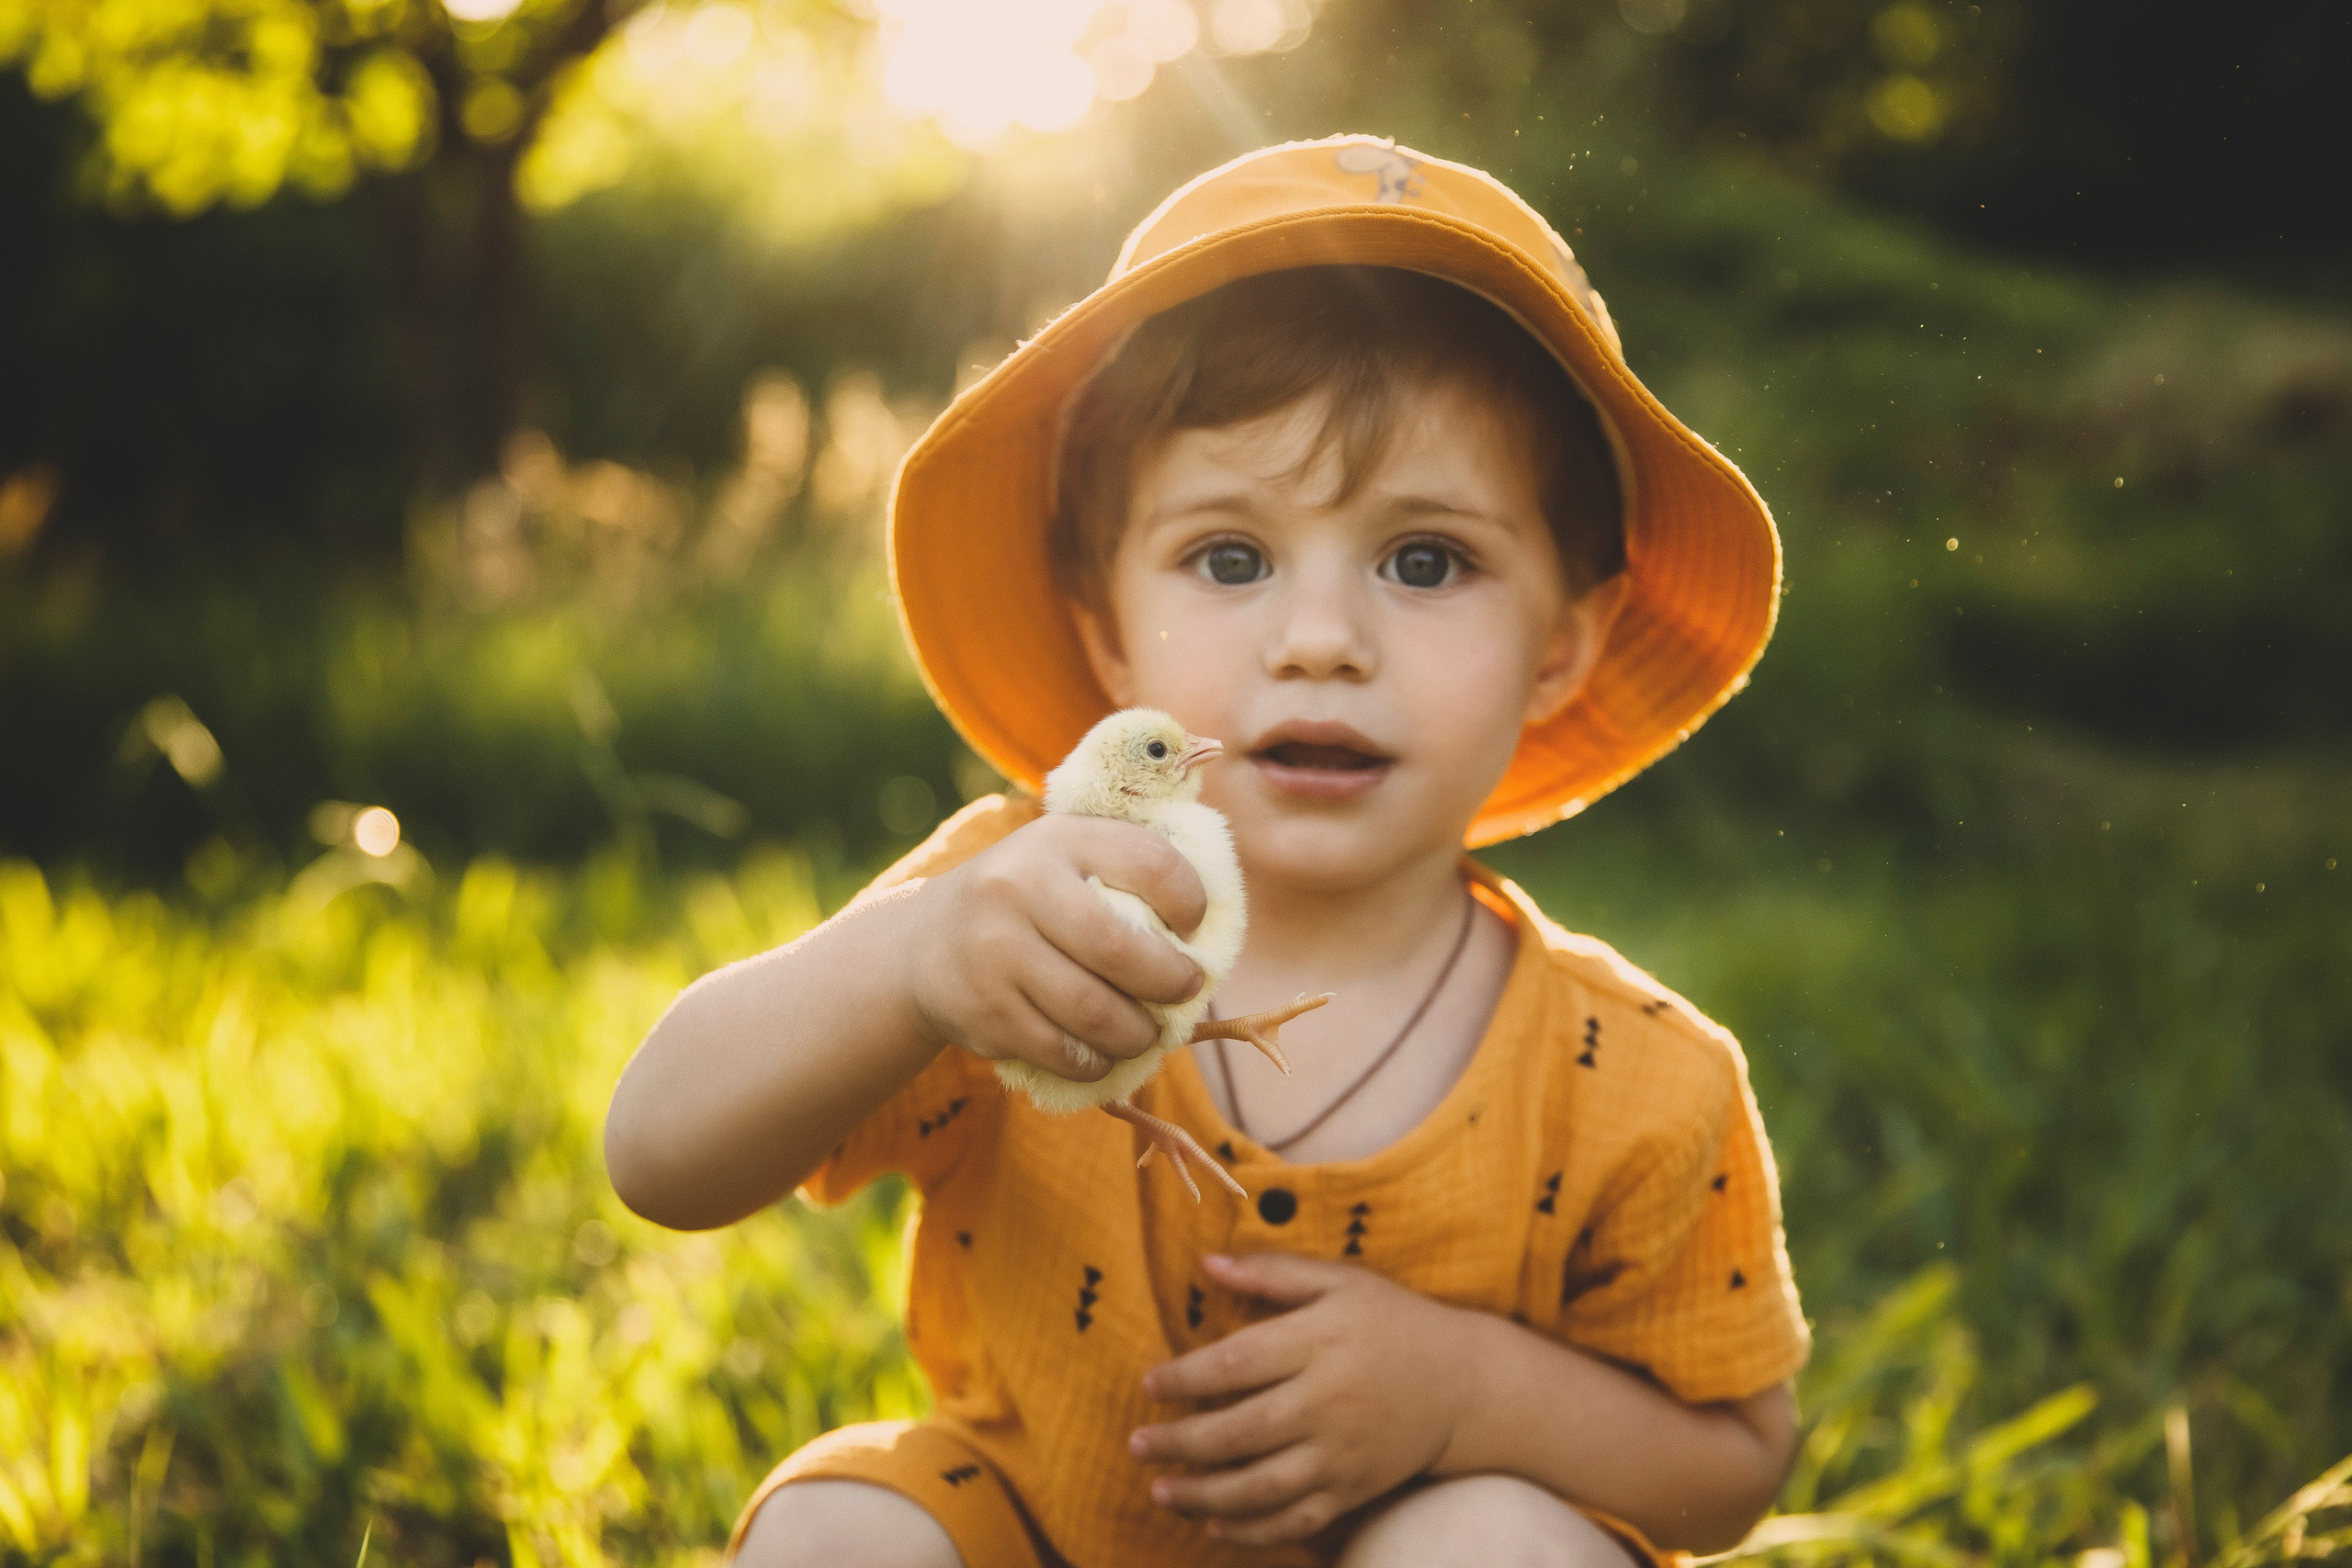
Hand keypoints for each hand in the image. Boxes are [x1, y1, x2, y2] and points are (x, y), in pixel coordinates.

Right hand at [901, 814, 1205, 1080]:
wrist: (922, 945)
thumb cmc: (1027, 899)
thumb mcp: (1064, 857)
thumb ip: (1126, 865)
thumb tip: (1220, 910)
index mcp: (1057, 841)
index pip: (1150, 862)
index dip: (1190, 899)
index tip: (1194, 924)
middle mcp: (1019, 888)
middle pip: (1122, 950)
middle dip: (1172, 981)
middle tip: (1187, 990)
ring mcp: (996, 953)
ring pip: (1096, 1013)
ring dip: (1139, 1033)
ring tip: (1149, 1031)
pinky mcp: (984, 1013)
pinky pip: (1064, 1052)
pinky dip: (1097, 1061)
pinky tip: (1102, 1052)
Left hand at [1128, 1253, 1482, 1545]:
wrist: (1465, 1383)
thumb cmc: (1392, 1322)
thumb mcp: (1340, 1281)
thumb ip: (1273, 1273)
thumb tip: (1206, 1264)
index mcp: (1320, 1342)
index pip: (1237, 1362)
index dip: (1185, 1376)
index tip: (1148, 1385)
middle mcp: (1328, 1401)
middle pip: (1240, 1431)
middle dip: (1180, 1443)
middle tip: (1137, 1444)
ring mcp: (1342, 1452)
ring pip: (1261, 1486)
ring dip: (1203, 1495)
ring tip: (1161, 1490)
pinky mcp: (1354, 1488)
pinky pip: (1296, 1520)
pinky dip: (1252, 1530)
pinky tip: (1213, 1524)